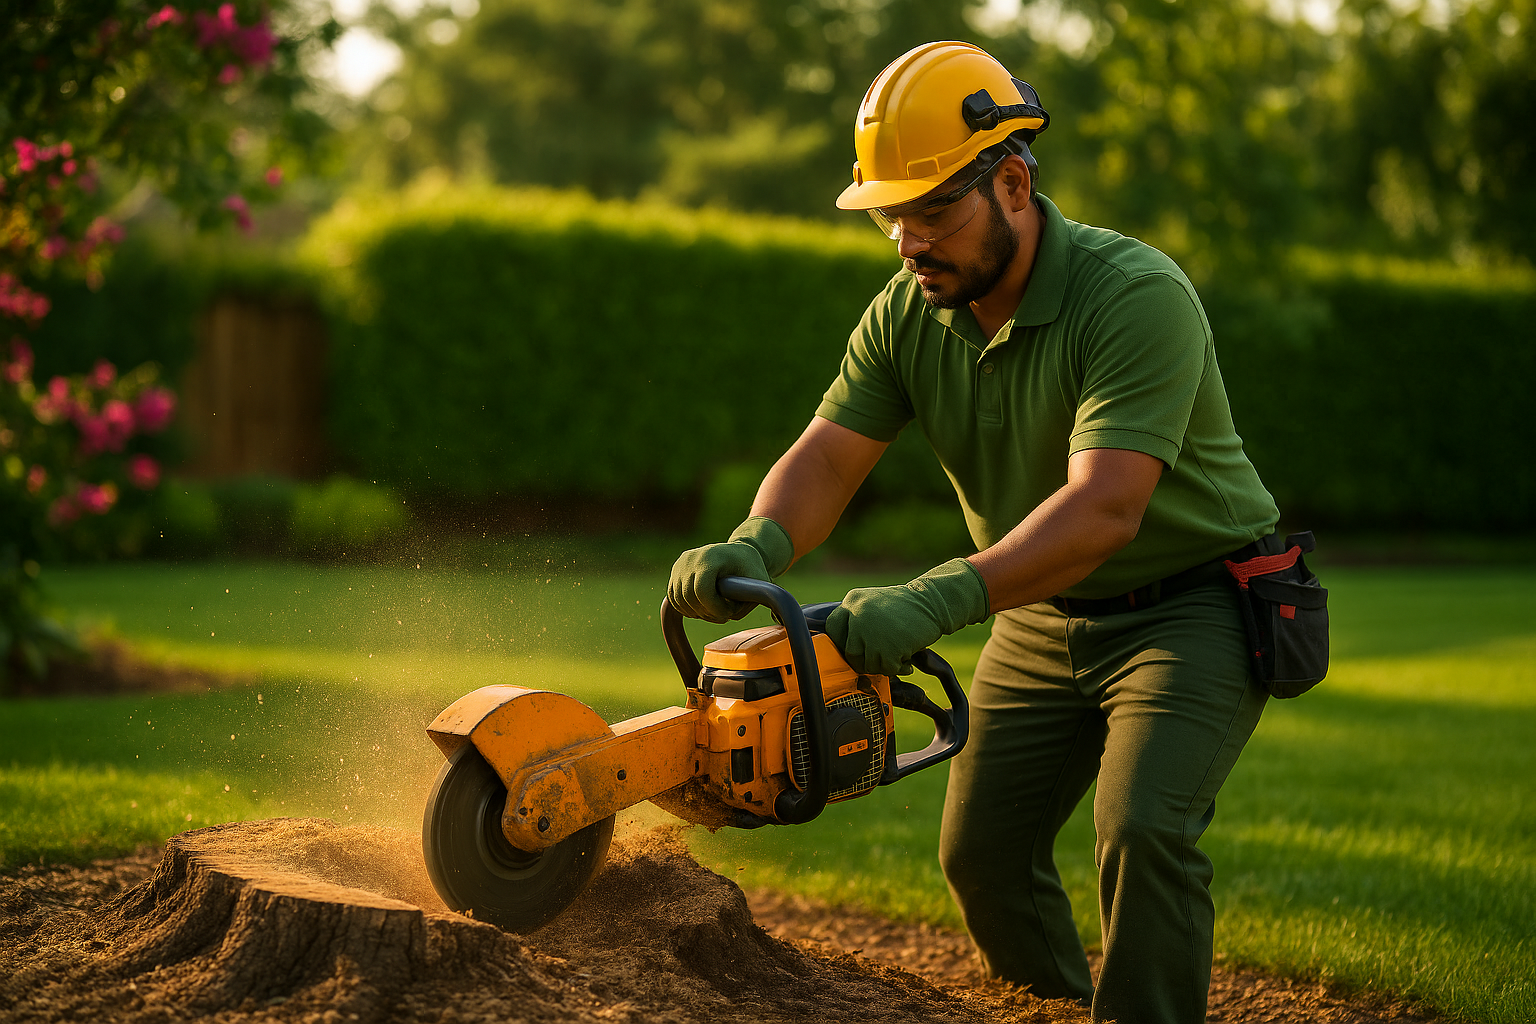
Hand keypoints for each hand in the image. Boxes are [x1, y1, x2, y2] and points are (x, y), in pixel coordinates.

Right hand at [667, 517, 793, 622]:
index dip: (714, 609)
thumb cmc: (751, 567)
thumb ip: (753, 601)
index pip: (702, 592)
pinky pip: (674, 598)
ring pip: (680, 600)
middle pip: (690, 599)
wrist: (739, 551)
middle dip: (708, 613)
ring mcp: (681, 563)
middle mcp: (691, 558)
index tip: (729, 612)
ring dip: (697, 612)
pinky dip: (686, 608)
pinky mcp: (676, 570)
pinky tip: (702, 608)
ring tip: (715, 611)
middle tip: (724, 614)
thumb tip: (744, 617)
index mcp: (711, 557)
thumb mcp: (761, 581)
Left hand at [826, 558, 989, 674]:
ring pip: (867, 664)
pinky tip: (907, 660)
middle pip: (849, 651)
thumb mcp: (874, 604)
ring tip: (899, 655)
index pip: (833, 629)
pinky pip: (887, 670)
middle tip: (881, 656)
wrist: (934, 602)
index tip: (858, 648)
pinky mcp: (888, 647)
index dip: (843, 642)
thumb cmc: (907, 607)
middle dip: (865, 659)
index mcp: (853, 600)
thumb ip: (857, 620)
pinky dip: (898, 669)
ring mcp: (871, 632)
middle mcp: (857, 615)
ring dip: (884, 665)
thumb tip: (843, 651)